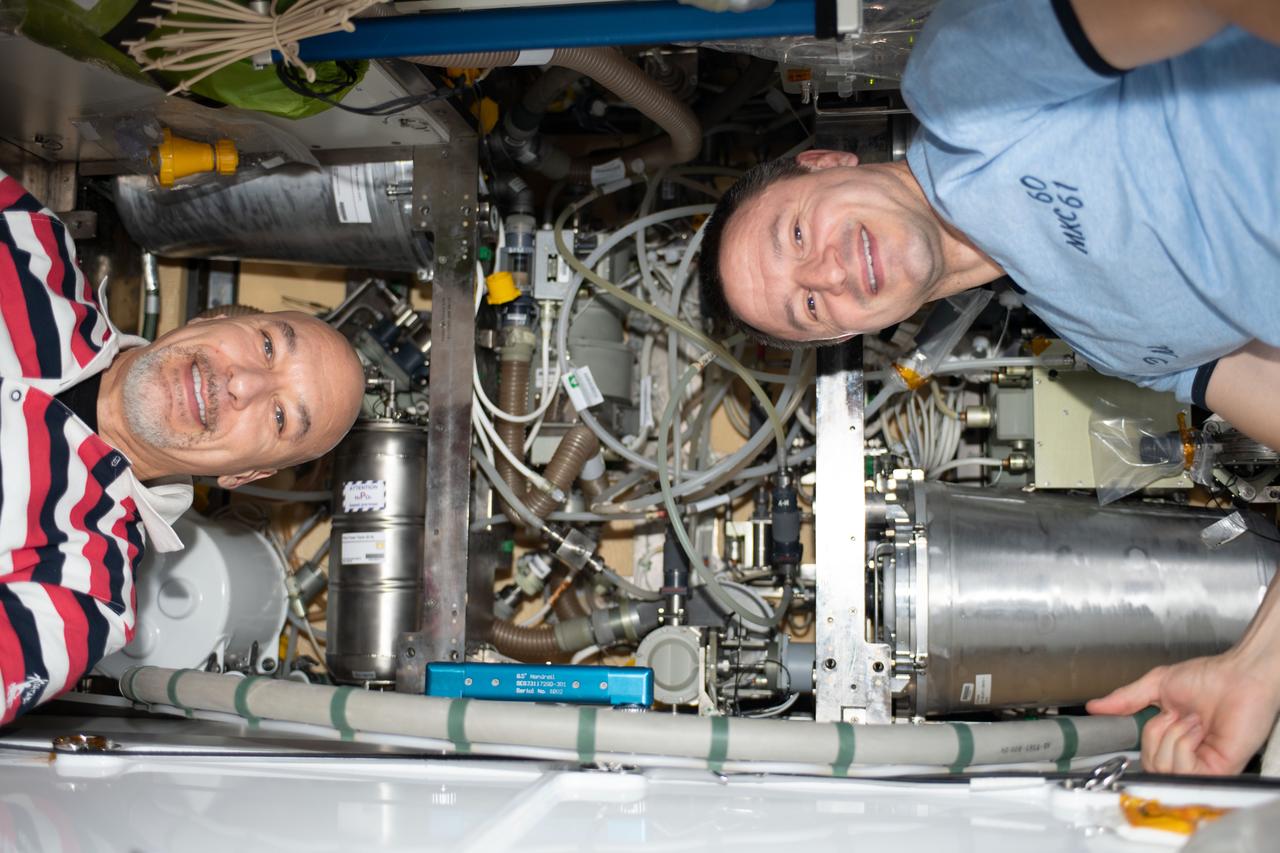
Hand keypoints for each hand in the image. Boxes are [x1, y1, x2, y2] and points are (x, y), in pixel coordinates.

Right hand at [1086, 652, 1279, 774]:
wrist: (1240, 674)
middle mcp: (1189, 756)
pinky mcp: (1219, 770)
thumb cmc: (1210, 676)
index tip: (1152, 717)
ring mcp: (1203, 765)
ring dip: (1170, 737)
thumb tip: (1094, 707)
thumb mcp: (1157, 685)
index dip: (1143, 739)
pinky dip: (1182, 745)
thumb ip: (1125, 699)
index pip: (1145, 758)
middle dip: (1154, 735)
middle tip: (1173, 716)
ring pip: (1164, 770)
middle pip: (1150, 766)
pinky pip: (1184, 771)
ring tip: (1190, 720)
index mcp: (1174, 739)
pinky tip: (1197, 729)